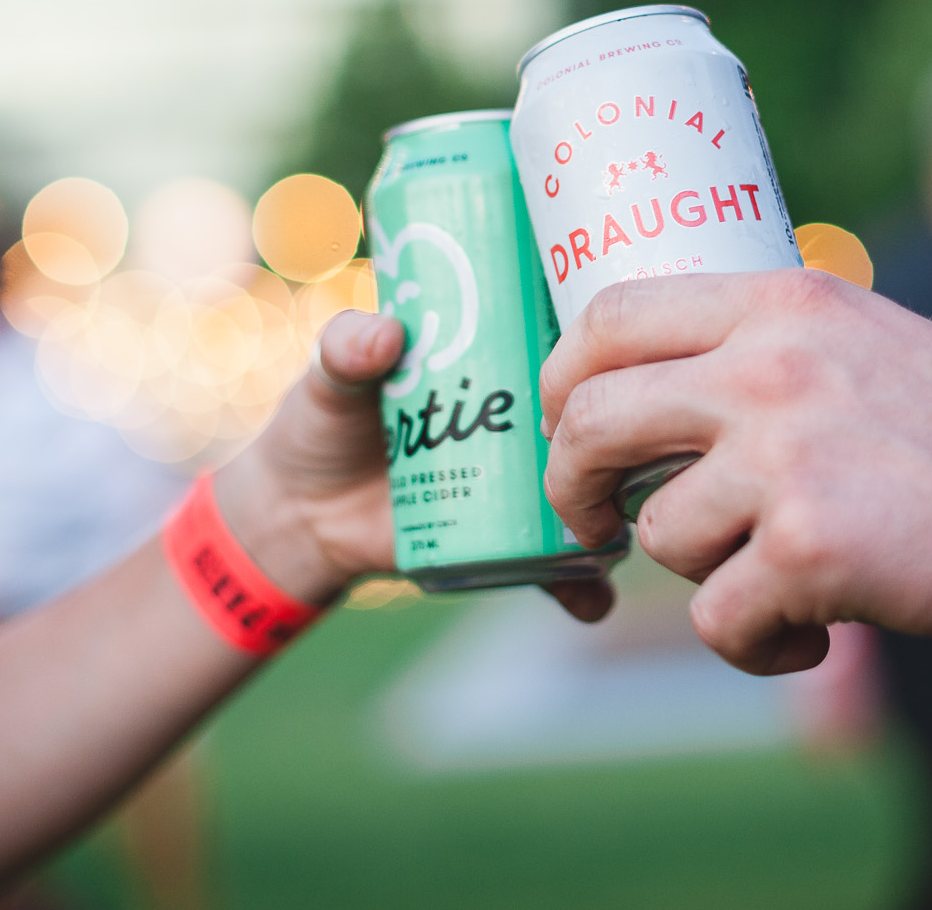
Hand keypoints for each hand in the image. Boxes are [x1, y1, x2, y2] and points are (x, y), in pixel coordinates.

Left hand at [215, 309, 614, 622]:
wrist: (302, 518)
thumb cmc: (319, 427)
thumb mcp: (328, 379)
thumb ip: (345, 350)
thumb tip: (387, 335)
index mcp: (489, 361)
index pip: (553, 341)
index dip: (593, 341)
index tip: (625, 341)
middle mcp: (519, 421)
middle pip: (584, 421)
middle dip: (617, 430)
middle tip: (629, 434)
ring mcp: (519, 485)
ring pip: (586, 491)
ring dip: (614, 507)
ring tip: (625, 519)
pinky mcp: (505, 540)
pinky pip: (555, 562)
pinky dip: (578, 582)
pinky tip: (593, 596)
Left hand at [539, 269, 931, 672]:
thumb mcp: (870, 334)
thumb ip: (772, 346)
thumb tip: (657, 383)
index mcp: (784, 300)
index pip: (609, 315)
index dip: (564, 380)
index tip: (566, 426)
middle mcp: (771, 366)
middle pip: (593, 419)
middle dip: (573, 487)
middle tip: (593, 524)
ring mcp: (787, 457)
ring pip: (661, 536)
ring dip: (709, 576)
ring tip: (789, 578)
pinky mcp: (811, 550)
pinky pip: (717, 619)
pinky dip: (756, 645)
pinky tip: (818, 631)